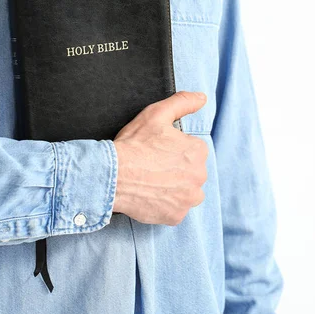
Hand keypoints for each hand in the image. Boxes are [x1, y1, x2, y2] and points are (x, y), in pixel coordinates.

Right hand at [112, 91, 208, 225]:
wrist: (112, 175)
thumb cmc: (134, 144)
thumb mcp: (157, 114)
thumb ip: (182, 103)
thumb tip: (201, 97)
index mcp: (198, 151)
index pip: (191, 151)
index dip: (171, 150)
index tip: (156, 151)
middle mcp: (199, 176)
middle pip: (190, 172)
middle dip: (174, 170)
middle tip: (151, 167)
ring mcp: (188, 198)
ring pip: (185, 192)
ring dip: (173, 189)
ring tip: (151, 182)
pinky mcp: (176, 216)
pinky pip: (174, 210)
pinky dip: (164, 205)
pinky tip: (149, 195)